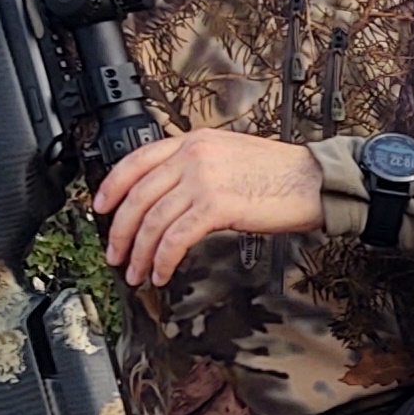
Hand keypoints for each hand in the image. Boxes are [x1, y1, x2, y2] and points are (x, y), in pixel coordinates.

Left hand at [93, 130, 325, 291]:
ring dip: (138, 252)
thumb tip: (170, 196)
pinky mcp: (217, 206)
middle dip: (120, 231)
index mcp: (194, 141)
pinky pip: (176, 238)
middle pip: (139, 196)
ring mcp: (204, 179)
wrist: (313, 181)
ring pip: (153, 221)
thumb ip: (197, 167)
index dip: (111, 187)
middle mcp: (193, 156)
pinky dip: (163, 259)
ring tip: (135, 272)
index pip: (137, 161)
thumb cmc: (281, 174)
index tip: (100, 208)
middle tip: (114, 254)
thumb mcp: (230, 156)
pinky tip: (161, 272)